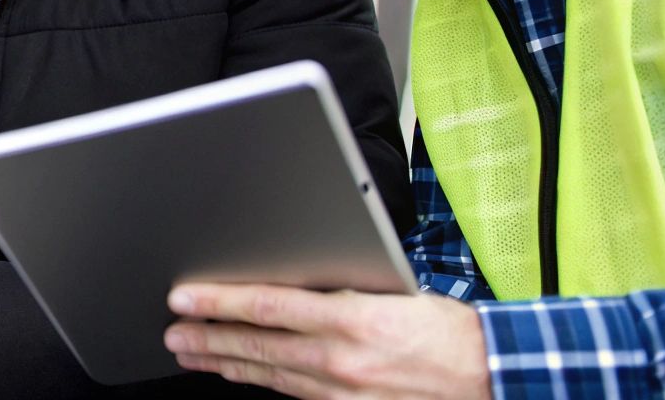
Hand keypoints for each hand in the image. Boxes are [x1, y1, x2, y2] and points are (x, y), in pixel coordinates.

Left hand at [162, 283, 489, 399]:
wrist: (492, 377)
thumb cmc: (448, 330)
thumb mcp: (392, 292)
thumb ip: (341, 288)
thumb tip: (293, 277)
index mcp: (353, 318)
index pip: (268, 306)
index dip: (219, 302)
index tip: (184, 297)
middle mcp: (342, 359)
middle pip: (257, 346)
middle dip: (208, 337)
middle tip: (172, 331)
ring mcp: (344, 392)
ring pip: (269, 374)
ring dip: (224, 363)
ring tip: (190, 352)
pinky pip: (294, 395)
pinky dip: (261, 383)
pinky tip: (237, 375)